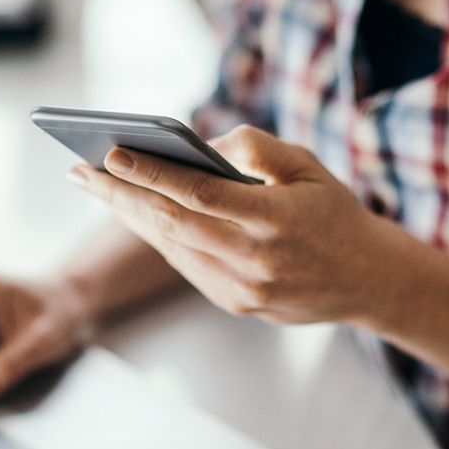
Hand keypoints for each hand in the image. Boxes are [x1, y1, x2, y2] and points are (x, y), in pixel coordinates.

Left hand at [66, 125, 394, 324]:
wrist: (369, 281)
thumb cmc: (336, 213)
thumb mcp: (308, 166)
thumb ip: (257, 148)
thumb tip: (203, 144)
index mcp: (276, 219)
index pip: (201, 194)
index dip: (153, 174)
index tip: (112, 153)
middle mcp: (256, 260)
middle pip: (172, 224)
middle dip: (119, 196)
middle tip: (78, 172)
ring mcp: (244, 289)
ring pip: (172, 248)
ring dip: (130, 217)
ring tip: (97, 188)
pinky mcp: (237, 305)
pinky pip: (186, 266)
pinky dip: (158, 238)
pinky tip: (135, 215)